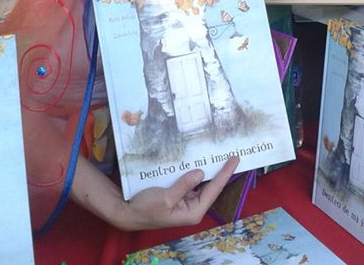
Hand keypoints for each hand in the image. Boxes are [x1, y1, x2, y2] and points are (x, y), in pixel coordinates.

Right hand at [117, 156, 238, 230]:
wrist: (128, 212)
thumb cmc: (146, 208)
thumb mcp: (166, 198)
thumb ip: (184, 185)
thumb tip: (200, 172)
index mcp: (194, 211)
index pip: (214, 189)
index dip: (225, 173)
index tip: (235, 159)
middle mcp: (193, 206)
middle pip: (210, 186)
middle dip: (219, 170)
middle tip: (231, 153)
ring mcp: (185, 200)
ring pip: (200, 182)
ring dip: (206, 168)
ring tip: (218, 152)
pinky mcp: (178, 194)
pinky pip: (189, 180)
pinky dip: (193, 170)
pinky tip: (198, 158)